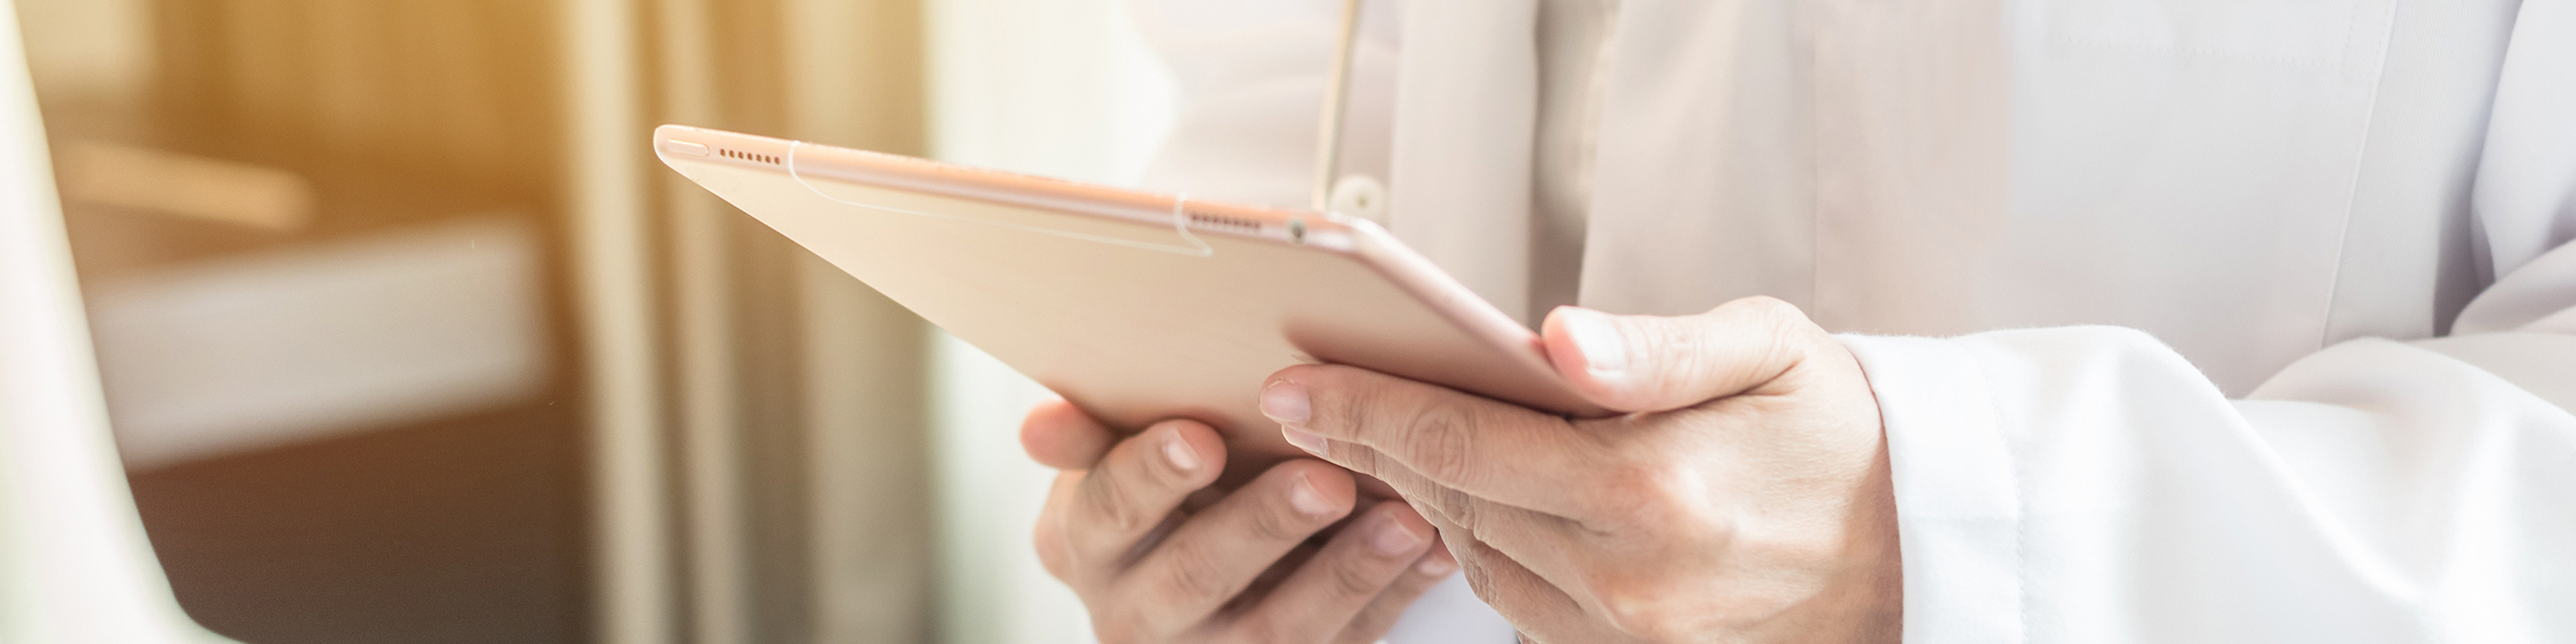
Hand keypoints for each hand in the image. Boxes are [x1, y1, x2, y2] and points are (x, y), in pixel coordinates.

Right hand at [1021, 399, 1461, 642]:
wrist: (1198, 572)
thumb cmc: (1163, 486)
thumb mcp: (1114, 454)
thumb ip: (1089, 432)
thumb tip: (1043, 423)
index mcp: (1083, 543)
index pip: (1109, 510)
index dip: (1153, 474)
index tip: (1203, 435)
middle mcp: (1134, 615)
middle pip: (1195, 576)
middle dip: (1263, 526)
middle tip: (1326, 480)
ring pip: (1275, 632)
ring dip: (1346, 574)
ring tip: (1406, 520)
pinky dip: (1393, 597)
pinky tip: (1437, 552)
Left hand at [1257, 297, 1899, 643]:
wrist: (1923, 546)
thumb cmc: (1839, 434)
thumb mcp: (1768, 351)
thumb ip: (1655, 347)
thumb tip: (1553, 338)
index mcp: (1652, 492)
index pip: (1459, 444)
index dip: (1363, 409)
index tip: (1293, 383)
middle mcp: (1629, 581)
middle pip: (1452, 504)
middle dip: (1373, 446)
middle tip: (1307, 402)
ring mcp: (1630, 638)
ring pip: (1477, 559)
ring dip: (1426, 500)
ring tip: (1380, 440)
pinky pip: (1523, 606)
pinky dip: (1488, 549)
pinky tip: (1474, 501)